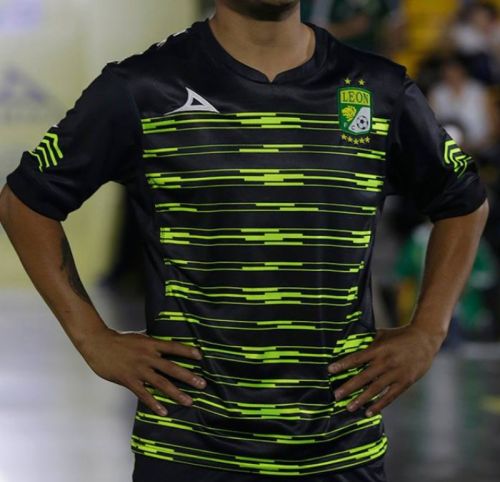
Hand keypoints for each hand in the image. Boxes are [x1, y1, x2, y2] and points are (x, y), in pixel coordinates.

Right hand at [80, 328, 206, 416]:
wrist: (99, 344)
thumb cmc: (119, 341)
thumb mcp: (140, 338)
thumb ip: (152, 344)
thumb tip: (165, 348)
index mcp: (151, 344)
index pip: (173, 347)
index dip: (187, 351)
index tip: (200, 357)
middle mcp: (148, 357)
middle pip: (172, 367)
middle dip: (188, 377)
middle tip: (202, 384)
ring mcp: (139, 369)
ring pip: (161, 383)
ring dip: (176, 393)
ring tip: (188, 401)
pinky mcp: (129, 380)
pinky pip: (144, 394)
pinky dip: (154, 403)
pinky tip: (163, 411)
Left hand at [327, 324, 444, 416]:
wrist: (425, 339)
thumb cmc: (400, 335)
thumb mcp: (382, 334)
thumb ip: (368, 341)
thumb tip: (350, 342)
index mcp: (379, 349)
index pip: (357, 358)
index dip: (343, 364)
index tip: (330, 370)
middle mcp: (386, 362)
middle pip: (364, 376)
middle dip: (349, 387)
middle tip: (336, 396)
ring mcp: (396, 373)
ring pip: (375, 389)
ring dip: (361, 399)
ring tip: (349, 407)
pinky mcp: (405, 382)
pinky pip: (390, 396)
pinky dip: (379, 405)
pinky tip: (369, 412)